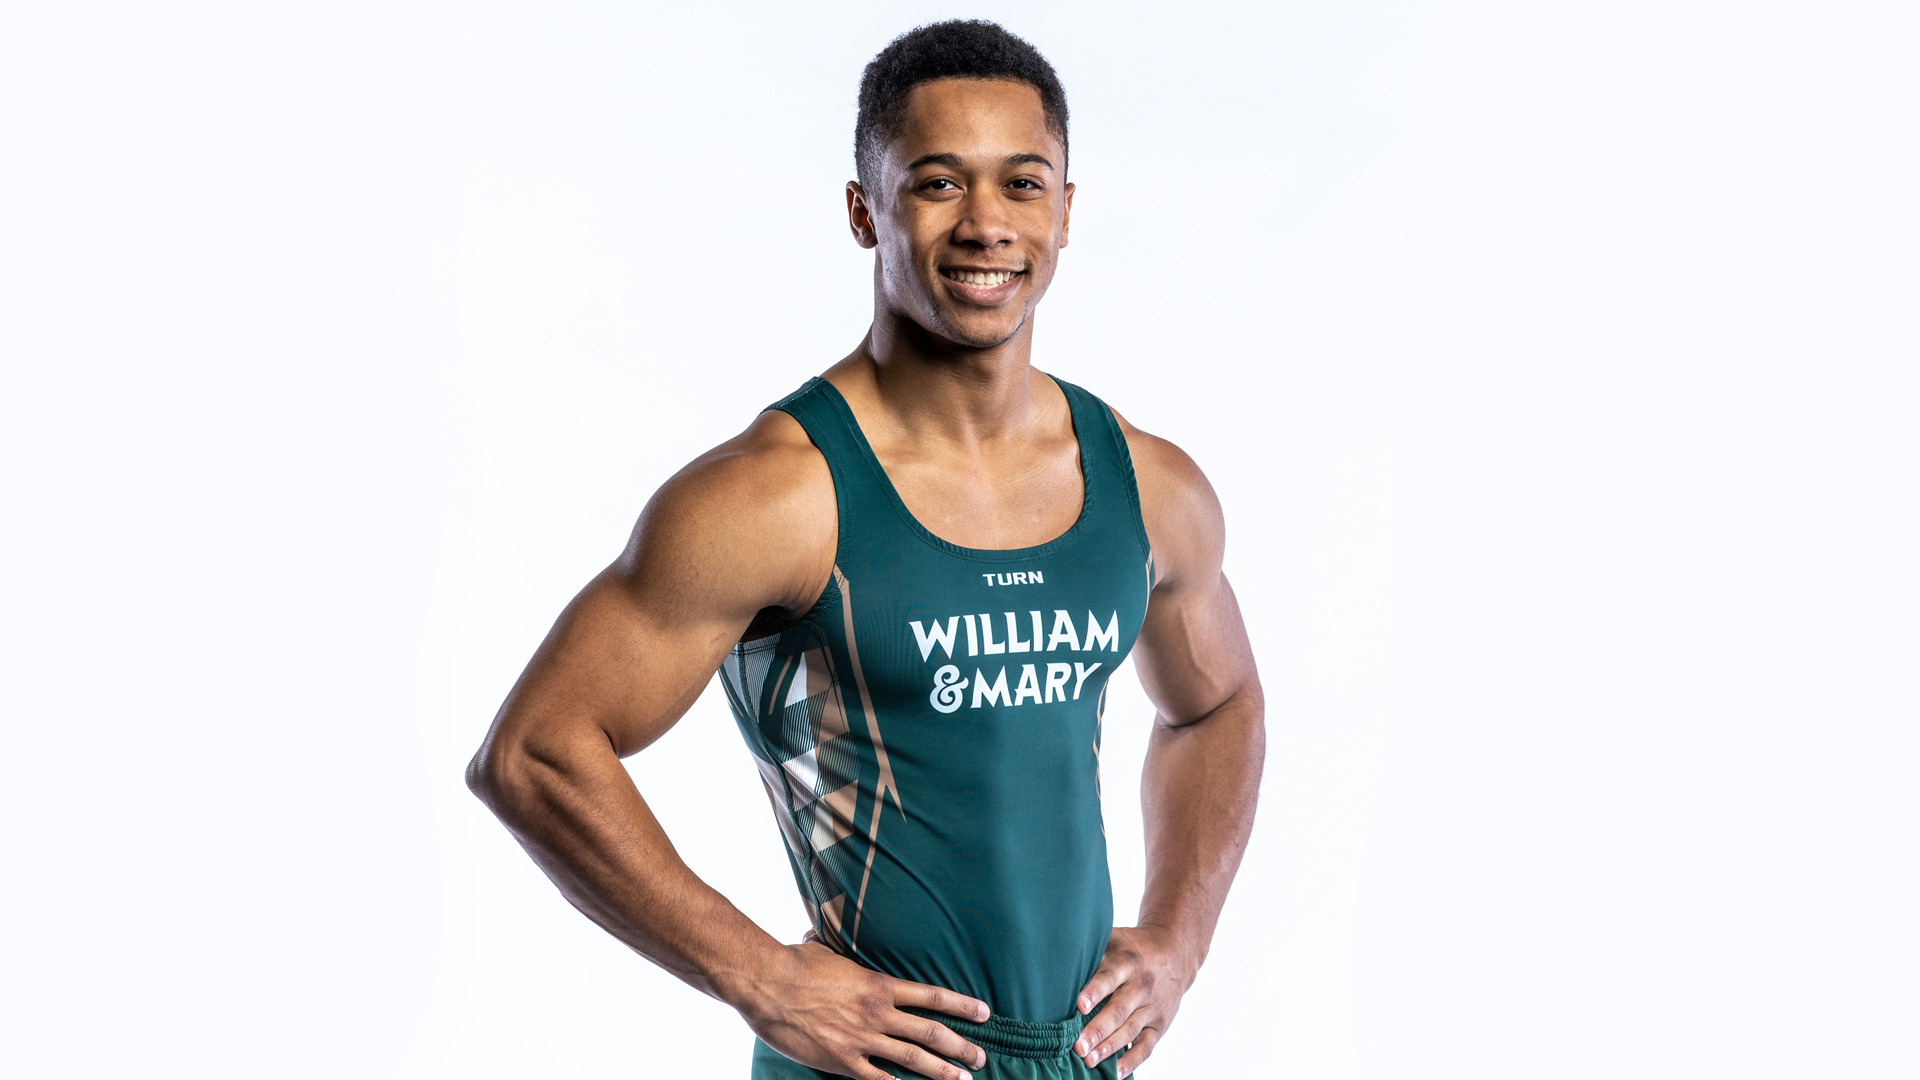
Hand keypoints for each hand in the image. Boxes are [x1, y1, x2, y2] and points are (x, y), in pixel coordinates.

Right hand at [738, 942, 990, 1079]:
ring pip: (913, 1060)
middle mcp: (878, 1013)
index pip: (931, 996)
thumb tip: (832, 934)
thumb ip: (845, 955)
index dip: (961, 1006)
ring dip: (941, 1072)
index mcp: (880, 985)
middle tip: (981, 1058)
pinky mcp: (843, 1062)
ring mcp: (862, 1040)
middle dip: (960, 1047)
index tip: (984, 1013)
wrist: (768, 983)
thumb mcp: (830, 951)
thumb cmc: (795, 963)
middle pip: (930, 1033)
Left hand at [1072, 925, 1195, 1076]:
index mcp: (1127, 962)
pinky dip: (1133, 1060)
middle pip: (1119, 1010)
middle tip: (1078, 1046)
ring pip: (1130, 1030)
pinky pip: (1147, 1046)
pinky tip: (1117, 1071)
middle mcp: (1142, 986)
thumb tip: (1056, 954)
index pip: (1110, 977)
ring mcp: (1152, 1007)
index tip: (1079, 1006)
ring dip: (1109, 1047)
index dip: (1095, 991)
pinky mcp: (1160, 1024)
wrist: (1176, 954)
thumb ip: (1091, 947)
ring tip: (1089, 1060)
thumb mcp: (1115, 939)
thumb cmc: (1133, 947)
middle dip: (1097, 1030)